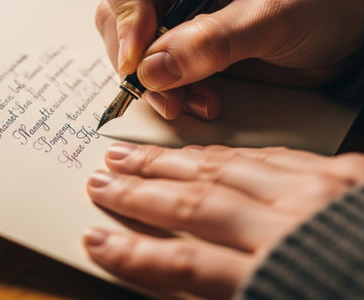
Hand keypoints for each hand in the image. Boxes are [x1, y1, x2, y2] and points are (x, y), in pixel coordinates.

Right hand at [84, 144, 363, 298]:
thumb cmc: (357, 292)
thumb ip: (236, 290)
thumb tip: (186, 282)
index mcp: (280, 275)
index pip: (186, 265)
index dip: (134, 255)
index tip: (97, 240)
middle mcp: (288, 228)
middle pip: (195, 205)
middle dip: (141, 192)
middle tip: (102, 178)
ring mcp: (313, 195)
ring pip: (223, 171)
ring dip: (172, 163)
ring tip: (134, 154)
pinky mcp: (338, 177)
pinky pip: (272, 158)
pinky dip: (229, 154)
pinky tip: (203, 150)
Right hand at [92, 0, 362, 119]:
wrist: (346, 28)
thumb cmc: (323, 0)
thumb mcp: (273, 16)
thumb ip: (213, 42)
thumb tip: (151, 70)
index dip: (123, 9)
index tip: (141, 55)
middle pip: (116, 10)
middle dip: (136, 57)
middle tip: (164, 89)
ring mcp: (178, 5)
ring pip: (131, 44)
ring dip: (153, 81)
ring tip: (189, 102)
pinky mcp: (185, 37)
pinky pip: (155, 65)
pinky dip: (169, 89)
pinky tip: (200, 99)